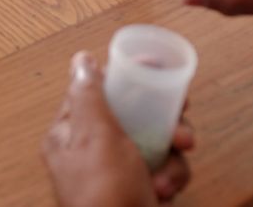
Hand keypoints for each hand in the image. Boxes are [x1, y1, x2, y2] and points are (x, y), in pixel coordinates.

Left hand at [42, 52, 193, 205]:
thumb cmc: (104, 196)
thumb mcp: (95, 135)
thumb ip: (90, 95)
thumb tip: (81, 60)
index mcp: (71, 133)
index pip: (100, 90)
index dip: (130, 78)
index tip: (159, 70)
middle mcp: (93, 150)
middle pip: (136, 115)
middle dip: (164, 123)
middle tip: (180, 132)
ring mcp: (118, 172)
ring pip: (157, 142)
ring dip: (170, 159)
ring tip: (165, 178)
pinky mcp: (140, 190)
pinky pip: (165, 170)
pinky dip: (171, 179)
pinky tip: (164, 193)